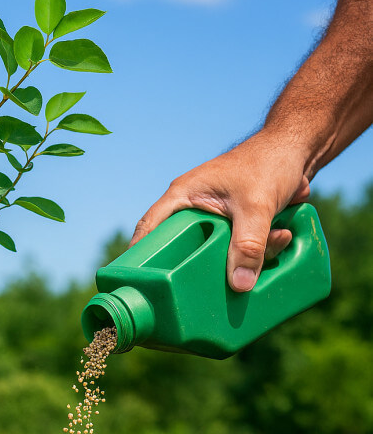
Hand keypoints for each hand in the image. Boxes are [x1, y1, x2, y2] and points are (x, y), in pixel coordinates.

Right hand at [130, 131, 310, 291]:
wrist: (298, 147)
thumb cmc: (268, 163)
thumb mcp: (257, 207)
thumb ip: (249, 245)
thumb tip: (240, 285)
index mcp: (184, 195)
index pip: (151, 225)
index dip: (141, 251)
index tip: (135, 278)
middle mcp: (194, 205)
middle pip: (187, 244)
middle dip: (205, 261)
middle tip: (209, 282)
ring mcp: (216, 214)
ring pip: (220, 247)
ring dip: (247, 253)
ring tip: (277, 239)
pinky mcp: (237, 221)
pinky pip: (240, 244)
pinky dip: (260, 247)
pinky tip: (282, 236)